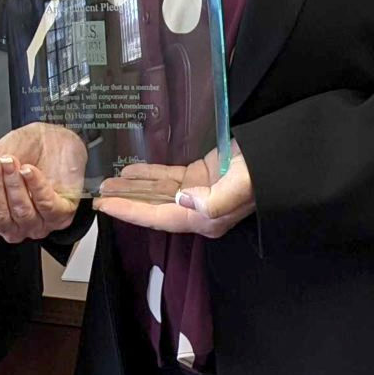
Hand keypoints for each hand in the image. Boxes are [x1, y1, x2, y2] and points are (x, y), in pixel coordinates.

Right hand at [0, 123, 86, 242]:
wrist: (53, 137)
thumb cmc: (24, 150)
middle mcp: (14, 224)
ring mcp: (38, 221)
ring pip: (21, 212)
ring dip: (14, 184)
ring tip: (11, 162)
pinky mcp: (61, 214)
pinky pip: (46, 207)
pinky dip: (35, 186)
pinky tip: (29, 170)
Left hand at [93, 141, 254, 238]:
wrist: (276, 156)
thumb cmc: (261, 172)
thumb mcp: (241, 186)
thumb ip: (213, 199)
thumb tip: (183, 200)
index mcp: (205, 218)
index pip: (159, 218)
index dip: (130, 213)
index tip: (105, 207)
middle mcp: (198, 209)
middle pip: (153, 208)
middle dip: (125, 202)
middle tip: (97, 196)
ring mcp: (198, 192)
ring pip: (157, 192)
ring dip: (134, 188)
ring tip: (108, 182)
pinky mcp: (199, 176)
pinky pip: (168, 178)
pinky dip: (149, 174)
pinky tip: (131, 170)